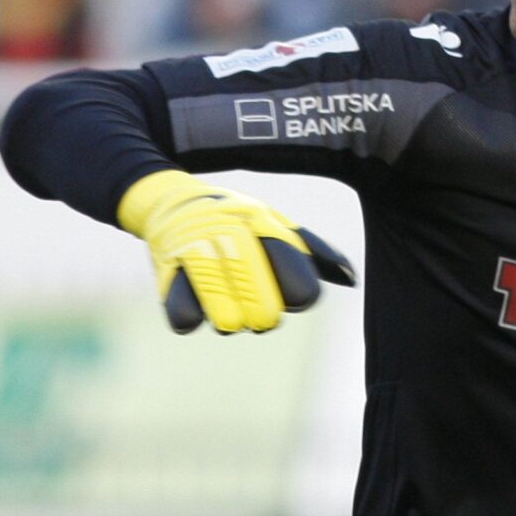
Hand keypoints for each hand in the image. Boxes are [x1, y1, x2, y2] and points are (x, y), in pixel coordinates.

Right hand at [117, 169, 355, 333]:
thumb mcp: (279, 224)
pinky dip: (189, 314)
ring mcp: (197, 250)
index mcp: (267, 226)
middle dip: (263, 314)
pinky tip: (194, 310)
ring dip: (229, 318)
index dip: (299, 294)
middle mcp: (233, 235)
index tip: (292, 293)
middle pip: (262, 304)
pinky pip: (183, 312)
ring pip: (224, 312)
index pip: (298, 280)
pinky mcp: (165, 267)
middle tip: (260, 312)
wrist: (172, 198)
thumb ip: (315, 251)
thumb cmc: (239, 220)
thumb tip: (350, 279)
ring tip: (229, 313)